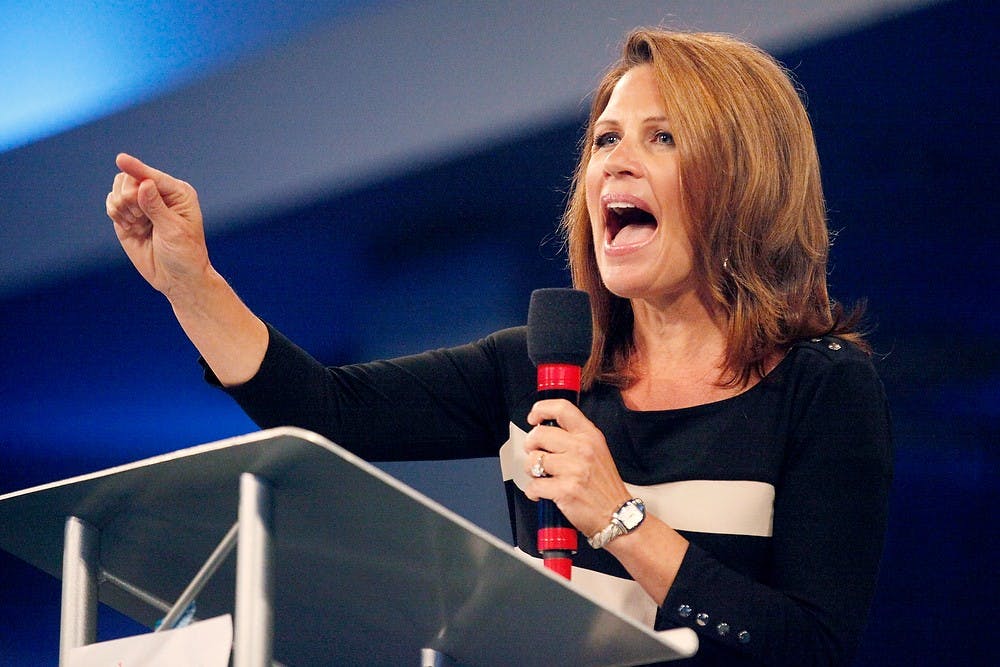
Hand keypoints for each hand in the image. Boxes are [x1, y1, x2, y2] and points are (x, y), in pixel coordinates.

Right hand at [105, 153, 210, 299]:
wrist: (178, 279)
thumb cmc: (184, 254)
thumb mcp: (173, 231)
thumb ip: (156, 207)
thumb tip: (144, 183)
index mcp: (178, 193)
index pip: (152, 176)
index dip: (136, 169)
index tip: (120, 159)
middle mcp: (159, 195)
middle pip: (130, 179)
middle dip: (128, 197)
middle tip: (138, 217)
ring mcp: (142, 205)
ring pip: (118, 190)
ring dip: (121, 206)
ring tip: (136, 224)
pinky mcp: (128, 217)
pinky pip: (112, 204)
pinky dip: (115, 213)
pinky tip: (128, 227)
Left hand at [523, 399, 631, 536]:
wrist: (617, 515)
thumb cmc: (605, 486)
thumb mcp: (597, 450)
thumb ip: (575, 437)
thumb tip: (544, 430)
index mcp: (590, 435)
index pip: (562, 408)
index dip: (541, 409)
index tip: (534, 417)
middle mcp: (582, 448)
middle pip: (539, 434)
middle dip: (530, 445)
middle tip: (536, 454)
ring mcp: (573, 469)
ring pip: (533, 460)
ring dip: (532, 470)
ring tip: (542, 476)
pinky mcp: (565, 490)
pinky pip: (534, 485)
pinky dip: (533, 491)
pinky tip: (542, 492)